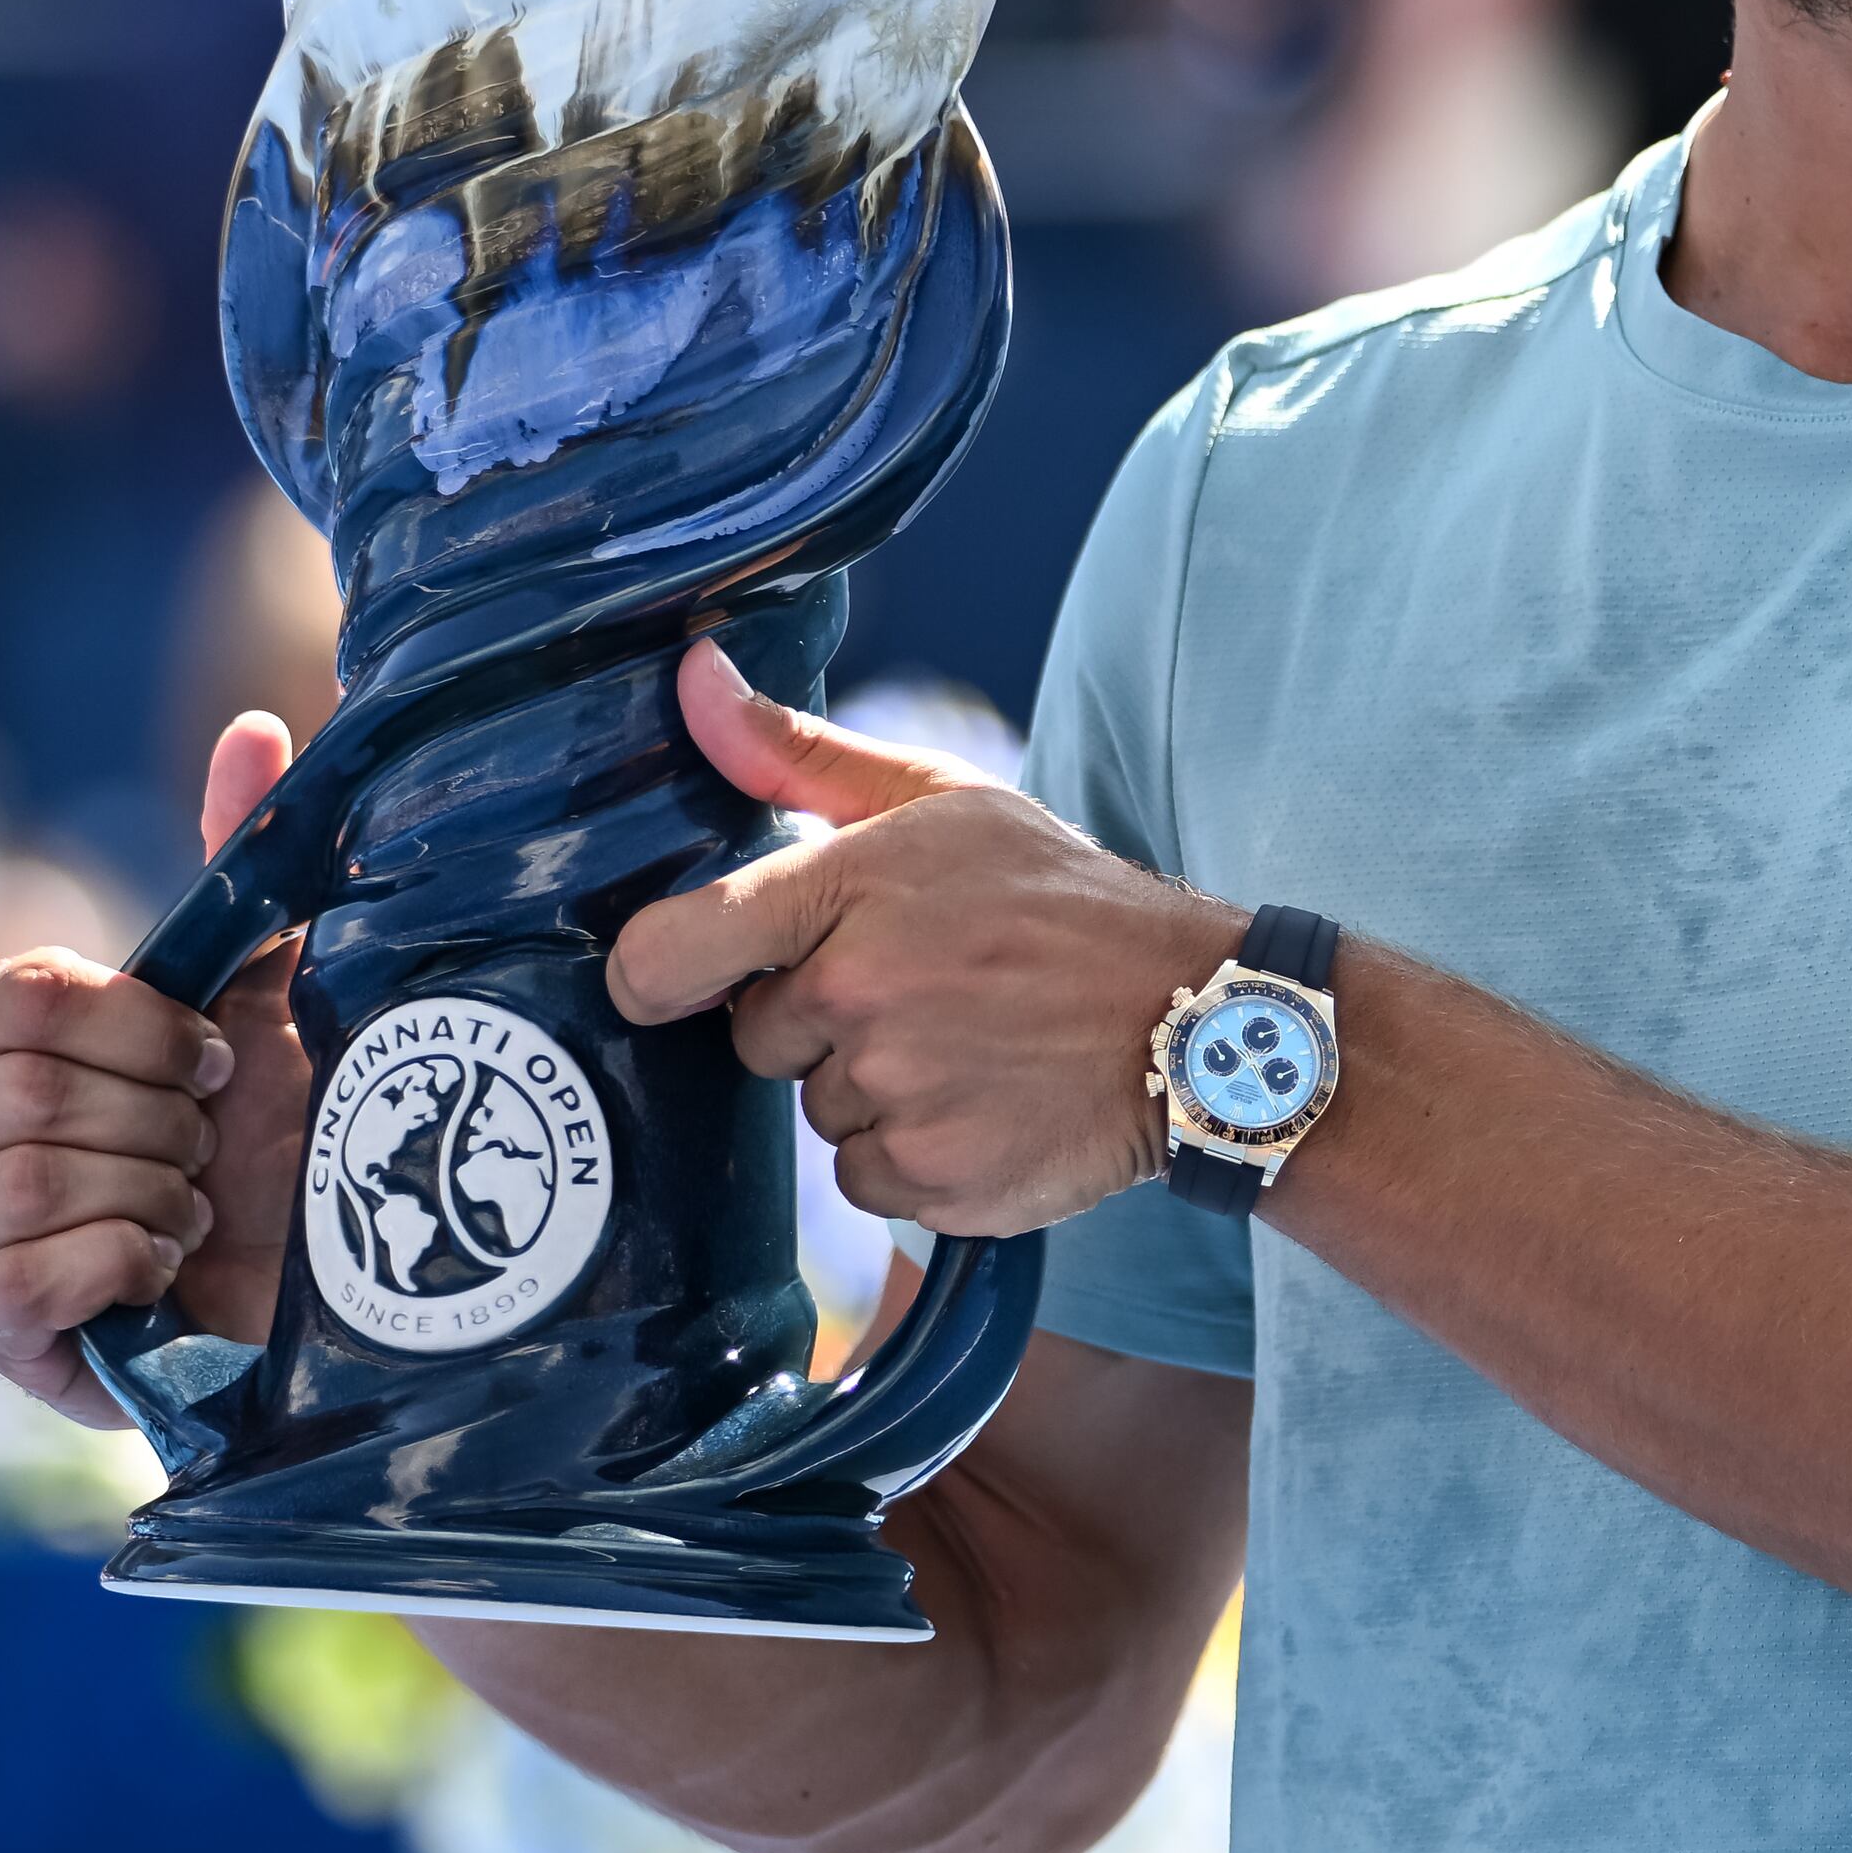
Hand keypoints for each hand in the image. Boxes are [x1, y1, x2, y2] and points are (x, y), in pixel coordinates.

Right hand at [0, 712, 316, 1424]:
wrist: (308, 1283)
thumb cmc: (271, 1131)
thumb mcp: (267, 992)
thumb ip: (243, 865)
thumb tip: (258, 728)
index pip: (15, 994)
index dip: (133, 1025)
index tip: (211, 1055)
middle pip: (24, 1094)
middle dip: (156, 1120)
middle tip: (207, 1144)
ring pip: (27, 1185)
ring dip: (151, 1195)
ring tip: (192, 1210)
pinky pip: (21, 1280)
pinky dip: (120, 1265)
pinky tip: (158, 1270)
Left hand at [610, 646, 1237, 1239]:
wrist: (1194, 1016)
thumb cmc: (1056, 899)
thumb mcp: (940, 800)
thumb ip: (797, 754)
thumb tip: (692, 674)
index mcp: (847, 891)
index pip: (668, 952)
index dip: (657, 973)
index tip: (682, 977)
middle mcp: (860, 995)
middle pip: (756, 1037)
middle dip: (819, 1019)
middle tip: (921, 988)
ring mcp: (898, 1092)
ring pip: (819, 1109)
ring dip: (874, 1088)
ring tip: (969, 1043)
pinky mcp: (933, 1178)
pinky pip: (867, 1178)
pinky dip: (915, 1153)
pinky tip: (982, 1104)